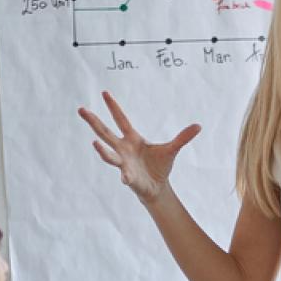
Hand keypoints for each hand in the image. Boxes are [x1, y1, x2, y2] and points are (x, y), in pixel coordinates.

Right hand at [78, 91, 200, 204]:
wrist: (157, 187)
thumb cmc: (160, 166)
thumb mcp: (172, 149)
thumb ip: (183, 138)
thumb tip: (199, 126)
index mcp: (132, 138)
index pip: (120, 119)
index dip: (113, 107)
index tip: (104, 92)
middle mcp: (123, 148)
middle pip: (105, 132)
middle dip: (93, 121)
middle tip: (81, 109)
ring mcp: (123, 163)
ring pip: (109, 155)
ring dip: (102, 150)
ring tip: (94, 143)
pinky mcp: (129, 177)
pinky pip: (125, 176)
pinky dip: (125, 176)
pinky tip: (125, 177)